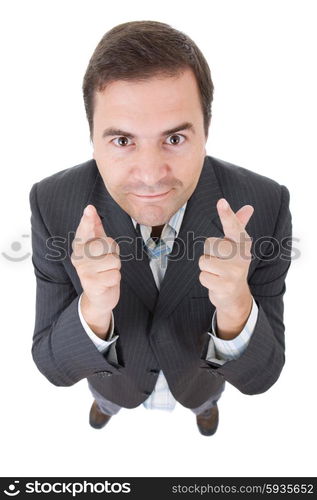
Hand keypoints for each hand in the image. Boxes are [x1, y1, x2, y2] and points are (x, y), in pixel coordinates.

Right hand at [71, 204, 120, 313]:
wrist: (99, 297)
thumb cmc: (100, 268)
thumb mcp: (97, 247)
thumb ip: (94, 228)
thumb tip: (90, 208)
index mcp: (80, 247)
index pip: (84, 231)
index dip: (88, 221)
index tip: (90, 209)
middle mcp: (78, 258)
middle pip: (106, 244)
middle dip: (113, 252)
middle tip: (107, 260)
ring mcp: (84, 271)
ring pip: (114, 261)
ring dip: (115, 267)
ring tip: (106, 272)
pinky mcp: (93, 284)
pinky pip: (115, 275)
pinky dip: (115, 279)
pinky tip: (106, 282)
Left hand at [198, 198, 253, 333]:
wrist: (236, 295)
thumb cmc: (232, 264)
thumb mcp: (236, 245)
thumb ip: (238, 225)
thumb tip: (249, 207)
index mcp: (243, 243)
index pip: (233, 225)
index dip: (226, 214)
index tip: (221, 202)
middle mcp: (242, 256)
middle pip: (209, 244)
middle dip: (208, 253)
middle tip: (219, 261)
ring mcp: (235, 272)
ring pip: (203, 261)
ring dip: (206, 268)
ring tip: (217, 272)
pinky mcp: (225, 285)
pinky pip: (202, 276)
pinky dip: (205, 280)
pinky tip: (216, 282)